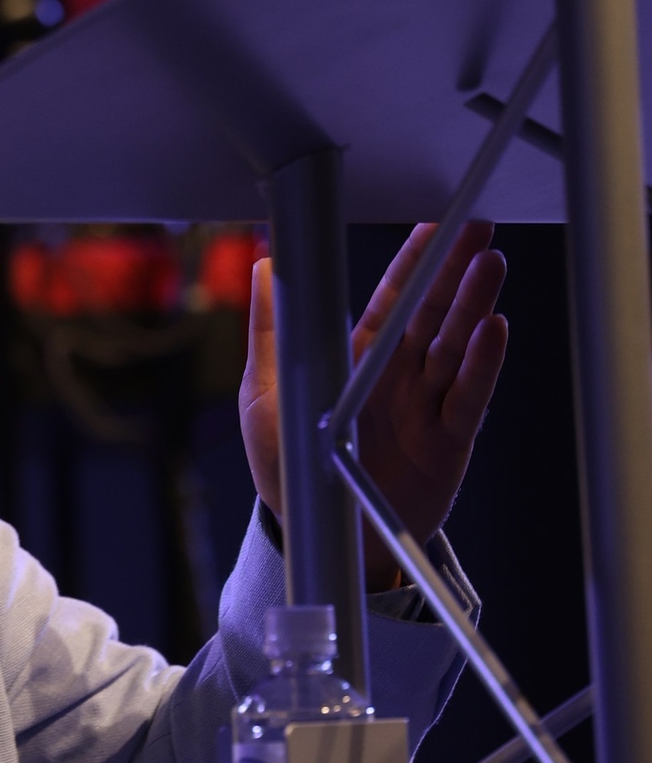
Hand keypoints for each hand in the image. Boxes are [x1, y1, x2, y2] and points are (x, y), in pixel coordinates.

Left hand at [239, 221, 507, 586]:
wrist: (322, 537)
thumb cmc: (293, 468)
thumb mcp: (266, 395)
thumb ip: (272, 332)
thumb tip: (268, 267)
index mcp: (358, 355)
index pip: (392, 298)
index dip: (414, 261)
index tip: (434, 224)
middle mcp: (399, 373)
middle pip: (433, 312)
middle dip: (455, 269)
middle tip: (478, 227)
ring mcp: (426, 404)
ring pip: (456, 345)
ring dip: (474, 305)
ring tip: (491, 265)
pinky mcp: (447, 441)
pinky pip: (467, 397)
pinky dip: (482, 365)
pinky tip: (495, 330)